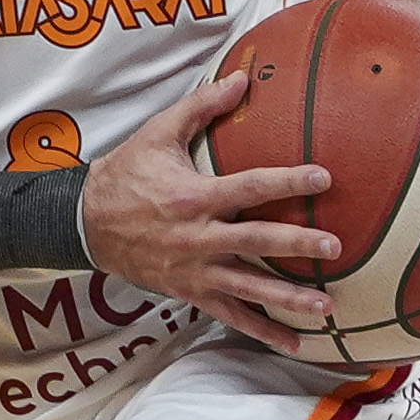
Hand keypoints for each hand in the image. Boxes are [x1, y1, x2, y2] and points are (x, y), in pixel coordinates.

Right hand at [81, 72, 338, 355]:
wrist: (85, 221)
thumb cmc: (126, 173)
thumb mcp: (159, 133)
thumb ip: (203, 106)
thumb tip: (243, 78)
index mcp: (193, 196)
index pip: (250, 187)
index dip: (288, 181)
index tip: (324, 177)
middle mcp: (197, 236)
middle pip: (256, 241)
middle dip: (297, 243)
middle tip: (335, 246)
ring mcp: (195, 269)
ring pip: (249, 287)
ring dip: (288, 297)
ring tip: (326, 305)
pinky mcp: (190, 291)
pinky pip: (231, 314)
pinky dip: (262, 330)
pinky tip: (294, 341)